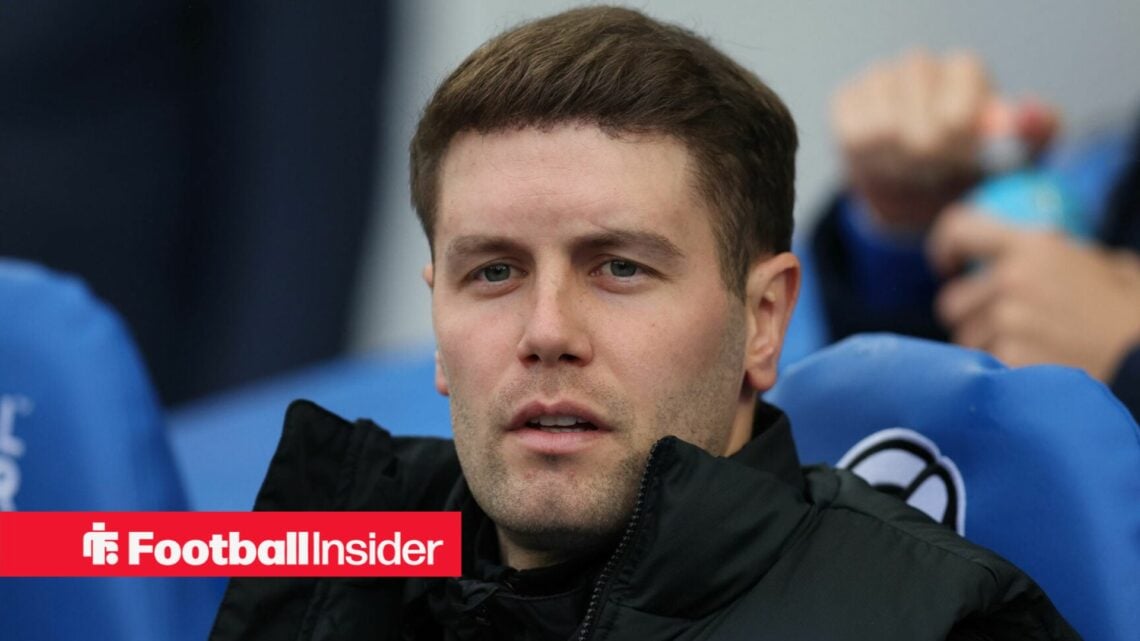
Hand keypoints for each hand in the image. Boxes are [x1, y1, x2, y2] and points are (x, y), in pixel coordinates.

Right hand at [832, 50, 1057, 229]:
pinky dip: (869, 159)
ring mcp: (878, 78)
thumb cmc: (967, 165)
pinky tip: (883, 161)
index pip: (958, 110)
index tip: (961, 161)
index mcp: (964, 69)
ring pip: (883, 131)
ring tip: (911, 167)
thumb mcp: (1017, 157)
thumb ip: (1037, 133)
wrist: (914, 183)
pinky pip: (854, 136)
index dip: (957, 148)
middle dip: (927, 161)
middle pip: (918, 124)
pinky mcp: (845, 99)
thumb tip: (1028, 115)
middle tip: (934, 170)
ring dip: (898, 162)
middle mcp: (920, 64)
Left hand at [928, 207, 1139, 381]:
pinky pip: (985, 369)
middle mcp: (1012, 280)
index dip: (946, 246)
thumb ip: (1057, 259)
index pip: (960, 230)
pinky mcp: (1010, 360)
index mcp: (1033, 246)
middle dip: (971, 317)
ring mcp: (1008, 322)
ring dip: (987, 349)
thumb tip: (1023, 260)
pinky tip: (1036, 375)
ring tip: (1033, 354)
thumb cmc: (1133, 313)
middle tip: (1003, 328)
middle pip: (952, 303)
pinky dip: (1003, 375)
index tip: (948, 265)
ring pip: (966, 341)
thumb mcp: (1103, 265)